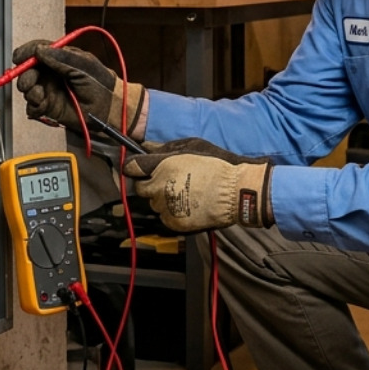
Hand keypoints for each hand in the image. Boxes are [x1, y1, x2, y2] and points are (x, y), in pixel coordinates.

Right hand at [12, 39, 146, 137]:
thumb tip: (39, 50)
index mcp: (59, 58)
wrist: (109, 108)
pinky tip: (42, 105)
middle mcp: (51, 73)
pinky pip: (32, 106)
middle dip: (24, 75)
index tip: (19, 58)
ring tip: (40, 95)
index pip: (36, 51)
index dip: (25, 53)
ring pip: (27, 88)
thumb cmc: (101, 83)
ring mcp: (49, 90)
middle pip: (27, 70)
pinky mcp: (49, 107)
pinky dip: (33, 106)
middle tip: (29, 82)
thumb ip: (61, 57)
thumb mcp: (83, 65)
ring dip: (29, 91)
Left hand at [122, 138, 272, 231]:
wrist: (237, 192)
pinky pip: (165, 217)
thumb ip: (165, 148)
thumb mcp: (192, 146)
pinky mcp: (175, 222)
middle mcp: (160, 187)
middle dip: (150, 184)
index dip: (134, 167)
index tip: (137, 168)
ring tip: (184, 193)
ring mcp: (166, 207)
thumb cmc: (218, 165)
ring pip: (153, 204)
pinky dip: (172, 213)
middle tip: (168, 181)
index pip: (131, 167)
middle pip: (140, 188)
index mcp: (162, 166)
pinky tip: (188, 205)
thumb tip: (146, 147)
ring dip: (162, 199)